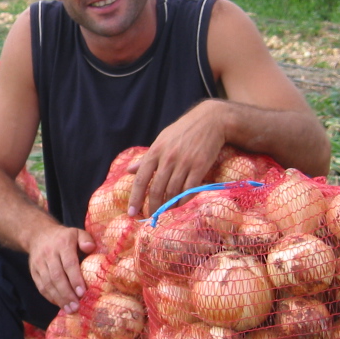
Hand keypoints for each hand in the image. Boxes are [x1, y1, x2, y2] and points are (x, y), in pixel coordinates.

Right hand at [28, 225, 95, 313]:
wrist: (38, 234)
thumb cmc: (64, 237)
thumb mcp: (77, 232)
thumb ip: (86, 239)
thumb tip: (90, 248)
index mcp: (62, 244)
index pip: (69, 263)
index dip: (75, 279)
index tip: (82, 293)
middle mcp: (49, 254)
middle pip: (57, 276)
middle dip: (67, 293)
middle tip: (77, 306)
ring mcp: (39, 263)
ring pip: (48, 283)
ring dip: (59, 298)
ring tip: (70, 309)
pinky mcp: (33, 271)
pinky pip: (41, 286)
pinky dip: (50, 297)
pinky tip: (59, 304)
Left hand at [127, 100, 227, 214]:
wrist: (210, 120)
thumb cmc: (183, 131)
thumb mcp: (162, 140)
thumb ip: (146, 157)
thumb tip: (129, 170)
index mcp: (155, 151)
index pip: (141, 179)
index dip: (135, 198)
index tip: (131, 212)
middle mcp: (167, 158)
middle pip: (156, 189)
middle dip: (152, 206)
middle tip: (151, 217)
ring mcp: (184, 163)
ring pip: (172, 191)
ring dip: (168, 206)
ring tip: (165, 215)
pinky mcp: (199, 166)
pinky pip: (189, 189)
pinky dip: (184, 201)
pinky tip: (180, 207)